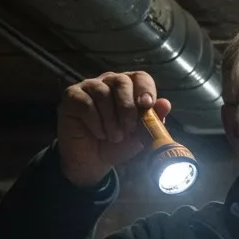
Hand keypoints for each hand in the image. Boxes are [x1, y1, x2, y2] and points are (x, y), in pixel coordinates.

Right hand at [57, 71, 172, 186]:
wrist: (91, 162)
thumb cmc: (116, 146)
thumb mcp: (138, 136)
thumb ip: (152, 121)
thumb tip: (166, 104)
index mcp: (128, 88)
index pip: (140, 77)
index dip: (145, 89)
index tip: (146, 106)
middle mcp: (108, 82)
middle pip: (121, 81)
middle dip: (127, 107)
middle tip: (128, 129)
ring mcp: (89, 87)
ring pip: (103, 92)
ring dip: (111, 119)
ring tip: (113, 137)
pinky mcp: (72, 96)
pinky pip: (86, 103)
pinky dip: (95, 122)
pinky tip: (98, 133)